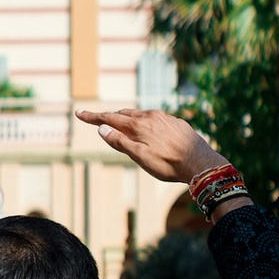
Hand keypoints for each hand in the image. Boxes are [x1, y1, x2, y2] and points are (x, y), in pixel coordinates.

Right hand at [77, 105, 231, 184]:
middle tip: (98, 120)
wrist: (200, 162)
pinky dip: (145, 121)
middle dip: (109, 117)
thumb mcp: (139, 156)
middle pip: (124, 114)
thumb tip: (102, 128)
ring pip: (140, 114)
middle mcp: (150, 116)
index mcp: (138, 125)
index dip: (93, 117)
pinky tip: (149, 129)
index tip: (79, 113)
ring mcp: (164, 118)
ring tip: (121, 123)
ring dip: (128, 118)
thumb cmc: (168, 164)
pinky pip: (155, 118)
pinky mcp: (176, 122)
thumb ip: (120, 142)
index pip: (109, 119)